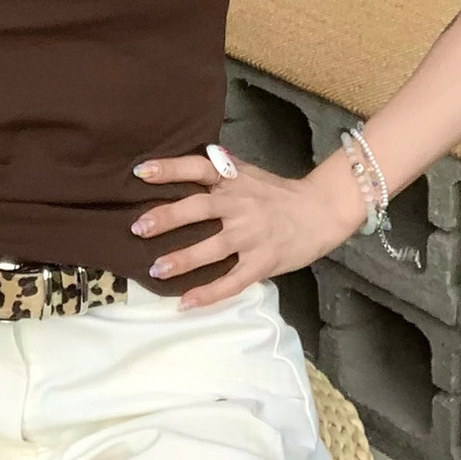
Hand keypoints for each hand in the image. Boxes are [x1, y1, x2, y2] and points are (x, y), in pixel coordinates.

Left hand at [129, 145, 365, 308]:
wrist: (321, 211)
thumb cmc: (278, 193)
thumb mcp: (249, 172)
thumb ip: (222, 169)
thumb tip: (194, 157)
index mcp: (234, 180)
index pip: (198, 168)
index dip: (169, 169)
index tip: (140, 173)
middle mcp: (241, 205)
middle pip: (200, 208)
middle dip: (167, 218)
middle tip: (139, 228)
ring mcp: (253, 236)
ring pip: (213, 248)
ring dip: (183, 259)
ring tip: (156, 270)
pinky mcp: (263, 262)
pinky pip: (233, 281)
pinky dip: (209, 293)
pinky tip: (186, 302)